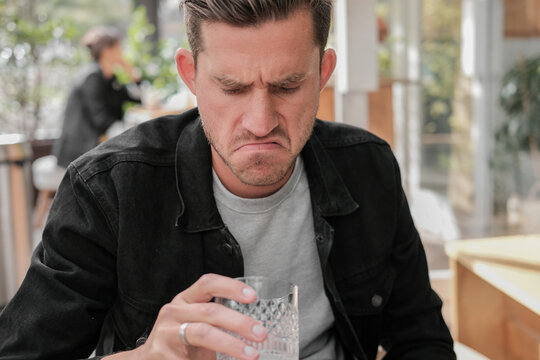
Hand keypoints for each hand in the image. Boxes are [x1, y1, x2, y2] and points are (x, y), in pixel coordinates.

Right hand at [105, 274, 266, 359]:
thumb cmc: (180, 342)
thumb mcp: (197, 325)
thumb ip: (220, 323)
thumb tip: (256, 332)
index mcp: (185, 299)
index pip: (208, 283)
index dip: (231, 287)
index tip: (253, 297)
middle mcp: (173, 311)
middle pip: (211, 311)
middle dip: (240, 323)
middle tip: (260, 334)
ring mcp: (165, 333)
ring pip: (203, 333)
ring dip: (231, 345)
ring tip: (251, 355)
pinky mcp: (161, 354)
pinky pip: (191, 358)